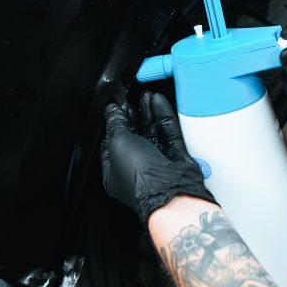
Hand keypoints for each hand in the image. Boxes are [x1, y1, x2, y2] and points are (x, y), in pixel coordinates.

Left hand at [101, 91, 215, 223]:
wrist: (171, 190)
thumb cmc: (141, 176)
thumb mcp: (119, 143)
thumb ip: (116, 124)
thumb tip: (113, 111)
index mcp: (116, 172)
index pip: (111, 143)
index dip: (114, 124)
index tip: (117, 107)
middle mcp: (136, 168)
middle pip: (133, 136)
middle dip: (133, 115)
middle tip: (132, 99)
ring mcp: (156, 163)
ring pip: (152, 132)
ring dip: (149, 113)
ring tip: (147, 96)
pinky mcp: (175, 157)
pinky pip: (168, 133)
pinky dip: (164, 116)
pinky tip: (159, 102)